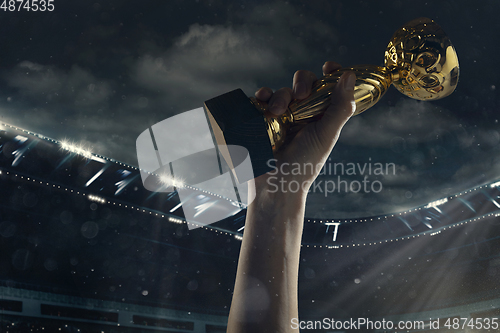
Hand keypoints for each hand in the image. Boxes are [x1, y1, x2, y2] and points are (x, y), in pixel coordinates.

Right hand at [254, 61, 355, 191]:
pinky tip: (261, 102)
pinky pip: (261, 99)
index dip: (331, 74)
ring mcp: (281, 116)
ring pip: (282, 91)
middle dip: (302, 83)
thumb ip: (340, 107)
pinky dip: (261, 96)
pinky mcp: (262, 120)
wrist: (275, 184)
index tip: (329, 66)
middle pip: (304, 83)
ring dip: (280, 95)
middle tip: (300, 95)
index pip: (328, 88)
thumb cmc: (304, 164)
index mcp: (322, 116)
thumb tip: (349, 75)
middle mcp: (303, 114)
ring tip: (276, 112)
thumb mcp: (326, 134)